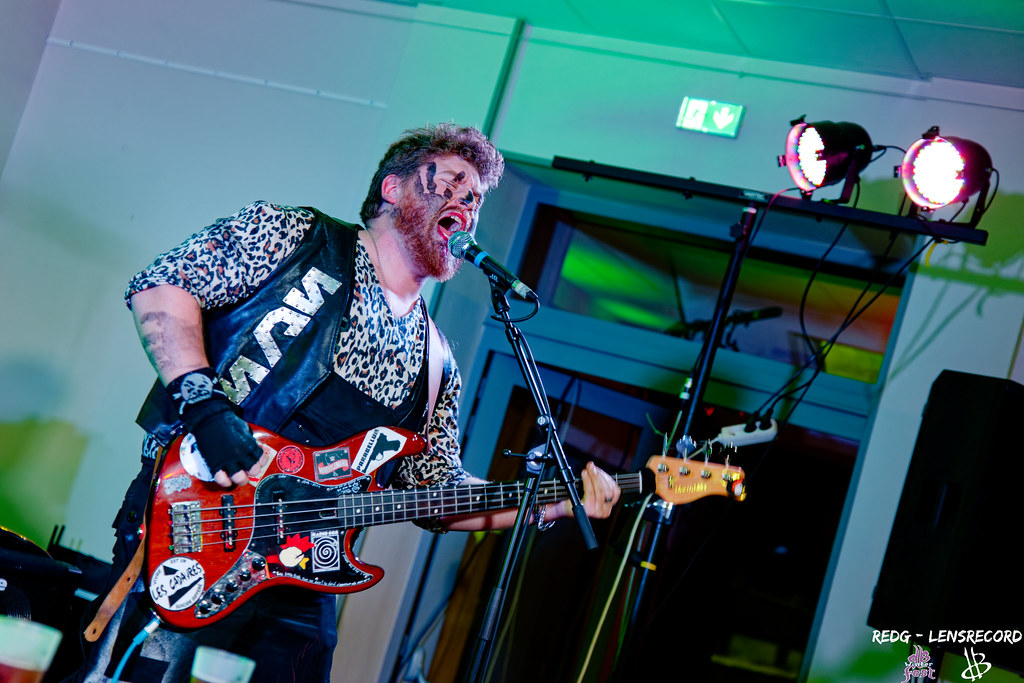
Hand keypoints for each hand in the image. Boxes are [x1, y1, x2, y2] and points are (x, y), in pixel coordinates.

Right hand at [167, 368, 261, 486]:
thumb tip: (254, 449)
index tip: (257, 462)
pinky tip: (227, 481)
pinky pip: (222, 479)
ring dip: (241, 480)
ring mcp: (228, 459)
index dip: (260, 462)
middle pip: (253, 470)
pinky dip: (226, 483)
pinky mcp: (215, 463)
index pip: (261, 458)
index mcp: (249, 443)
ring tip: (239, 479)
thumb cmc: (226, 421)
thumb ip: (250, 440)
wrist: (209, 417)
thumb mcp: (244, 428)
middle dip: (252, 472)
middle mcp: (240, 453)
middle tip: (248, 472)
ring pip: (239, 478)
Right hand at [547, 462, 620, 522]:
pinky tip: (599, 473)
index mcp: (586, 512)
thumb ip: (549, 506)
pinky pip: (614, 489)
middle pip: (602, 491)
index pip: (592, 495)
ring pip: (609, 489)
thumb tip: (533, 511)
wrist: (571, 510)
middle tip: (588, 466)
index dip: (589, 482)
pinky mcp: (611, 502)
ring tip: (592, 468)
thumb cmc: (564, 505)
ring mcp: (606, 508)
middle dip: (595, 475)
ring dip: (601, 476)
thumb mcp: (557, 504)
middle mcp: (598, 512)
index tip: (583, 472)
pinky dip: (607, 479)